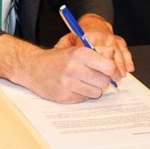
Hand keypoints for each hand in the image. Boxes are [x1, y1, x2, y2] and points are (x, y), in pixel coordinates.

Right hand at [0, 34, 123, 102]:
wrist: (33, 68)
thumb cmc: (57, 59)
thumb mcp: (76, 49)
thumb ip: (97, 52)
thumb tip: (113, 55)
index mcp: (79, 53)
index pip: (108, 66)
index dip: (115, 72)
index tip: (116, 74)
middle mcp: (73, 68)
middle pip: (104, 81)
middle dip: (104, 81)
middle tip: (97, 77)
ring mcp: (68, 84)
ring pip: (96, 92)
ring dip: (94, 88)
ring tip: (83, 81)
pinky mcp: (64, 96)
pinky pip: (85, 98)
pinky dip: (83, 94)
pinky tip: (74, 87)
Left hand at [59, 12, 134, 76]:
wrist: (93, 23)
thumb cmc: (80, 35)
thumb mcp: (68, 40)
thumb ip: (62, 49)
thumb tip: (56, 58)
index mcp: (86, 38)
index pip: (91, 55)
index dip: (93, 69)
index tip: (94, 79)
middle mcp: (101, 38)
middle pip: (106, 57)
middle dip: (108, 71)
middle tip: (108, 82)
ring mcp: (111, 39)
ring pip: (117, 54)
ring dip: (119, 68)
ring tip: (119, 78)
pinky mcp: (119, 40)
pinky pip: (125, 50)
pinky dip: (128, 60)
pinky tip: (129, 69)